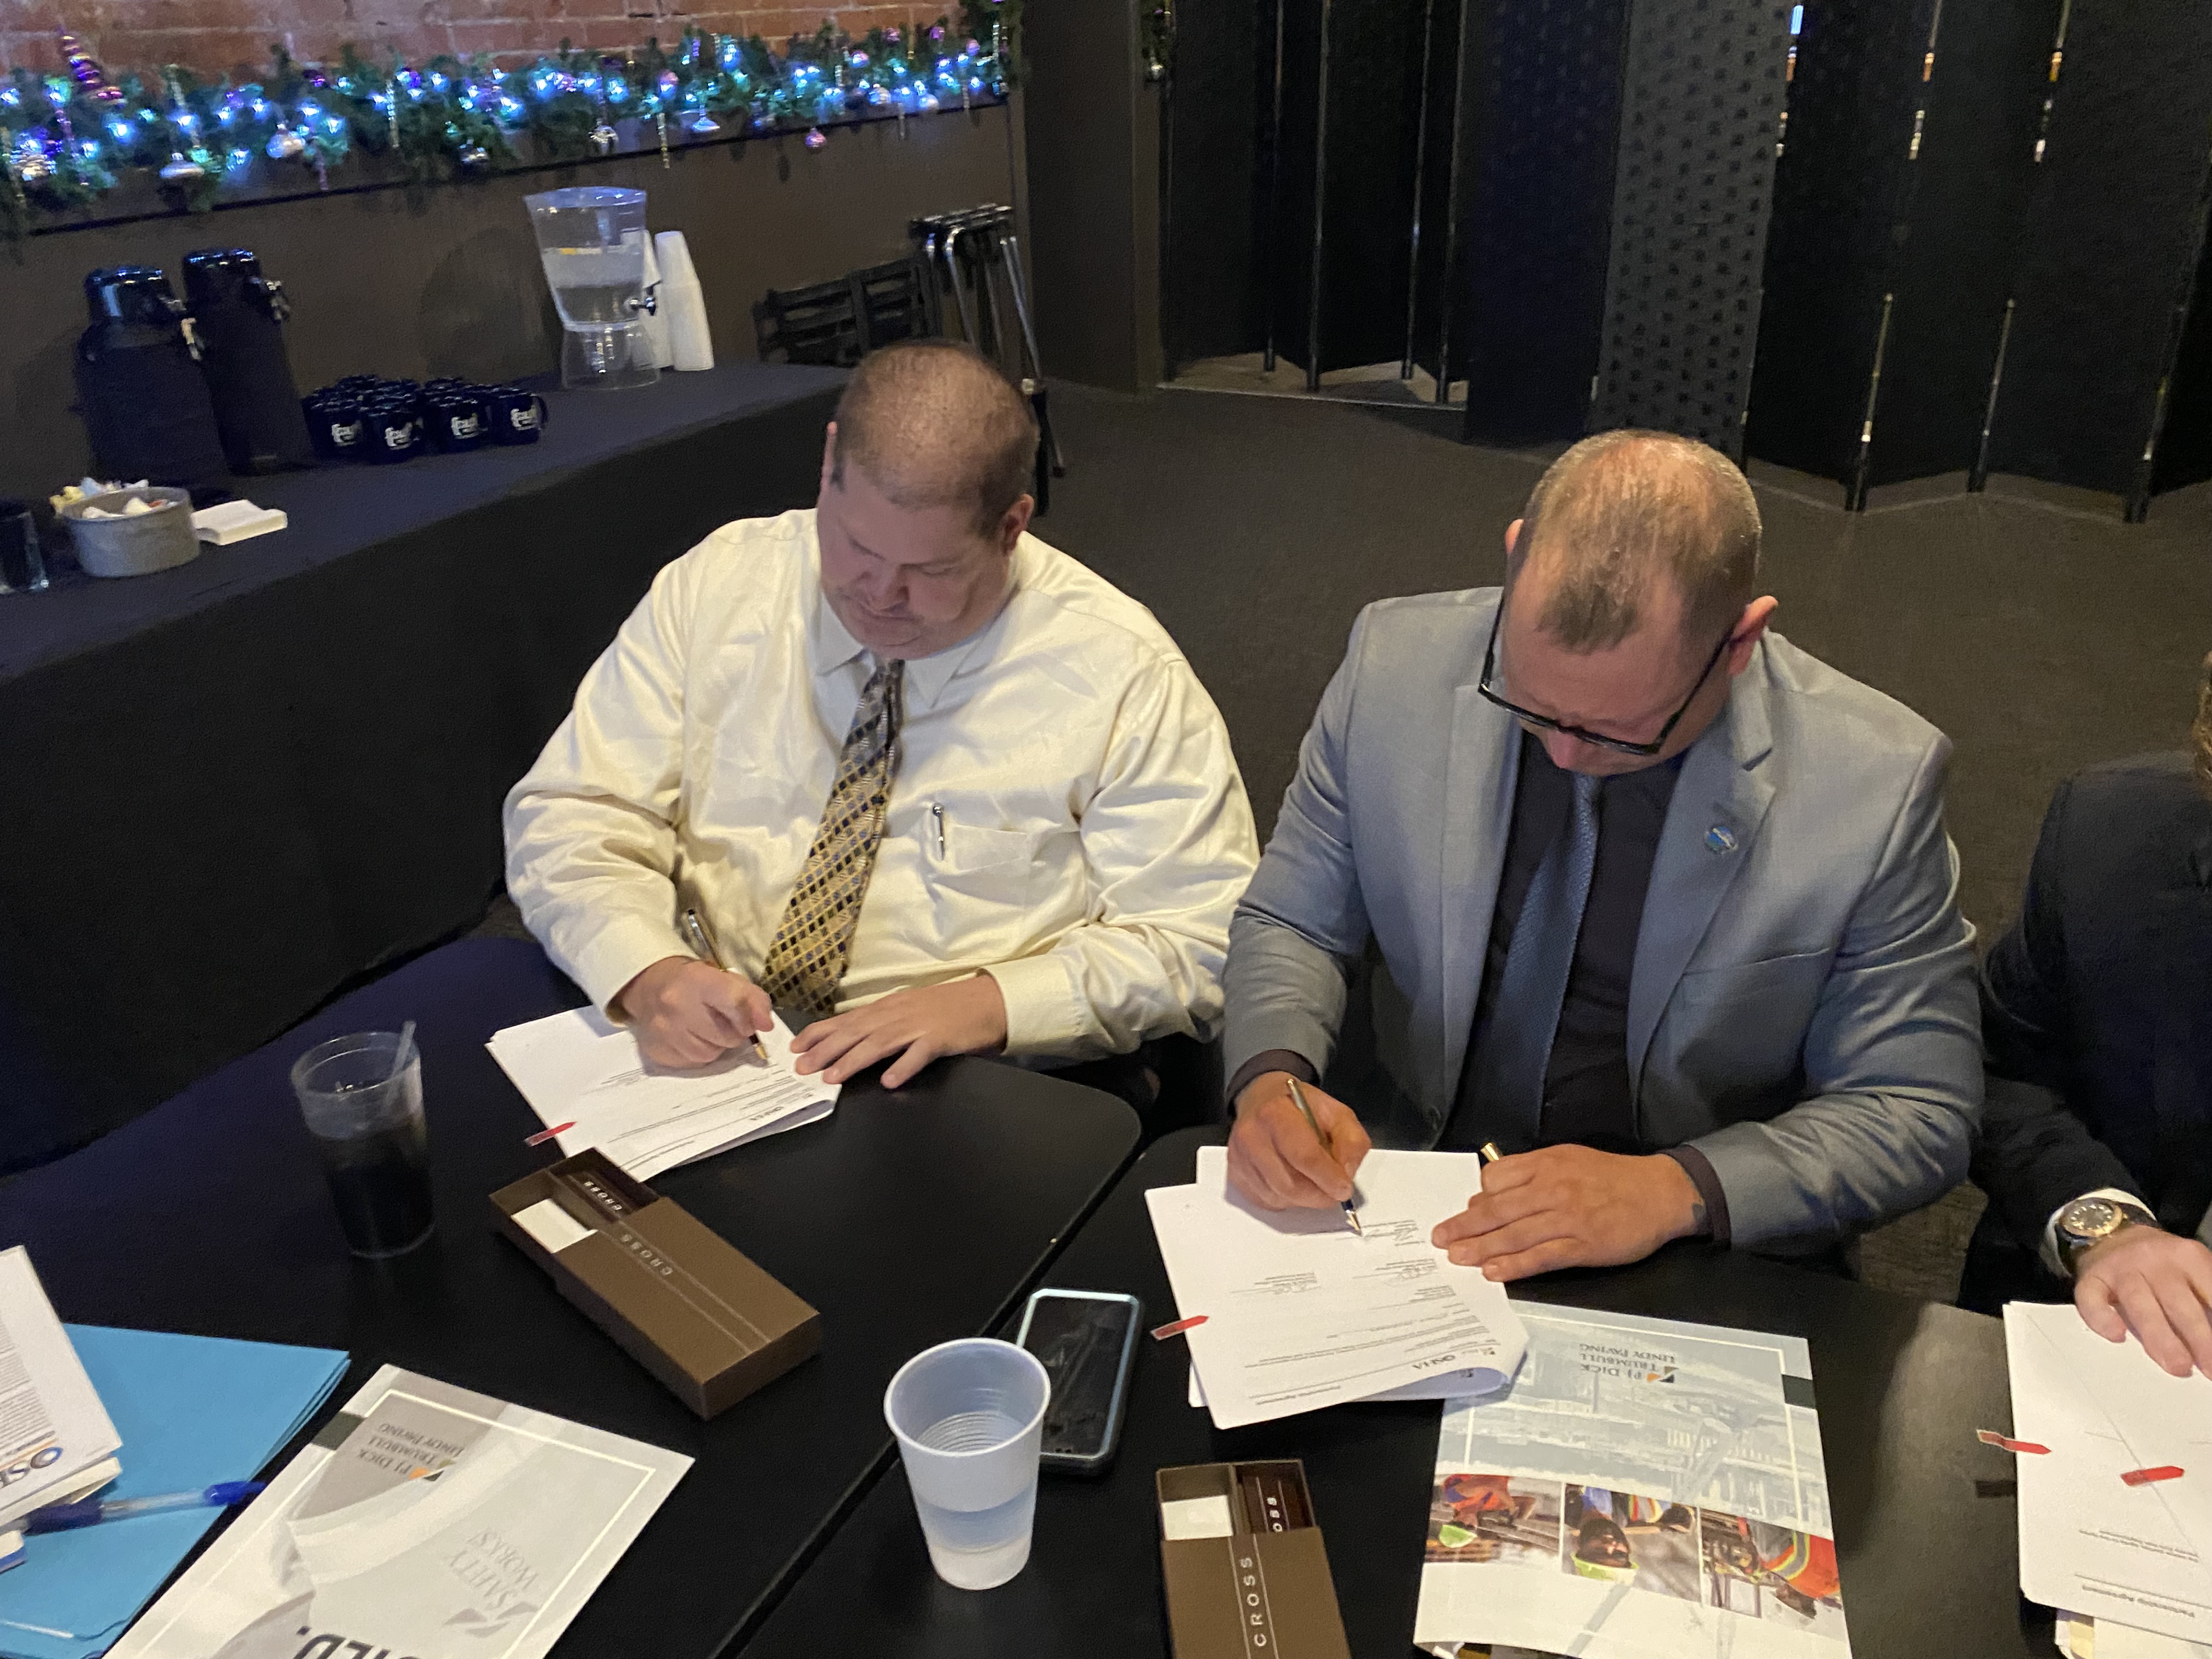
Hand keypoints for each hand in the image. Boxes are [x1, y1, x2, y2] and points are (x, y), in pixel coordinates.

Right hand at [614, 957, 771, 1067]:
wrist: (650, 986)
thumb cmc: (695, 982)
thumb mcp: (726, 978)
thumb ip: (751, 998)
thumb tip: (765, 1025)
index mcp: (697, 980)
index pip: (733, 1001)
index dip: (753, 1014)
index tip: (763, 1024)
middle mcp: (676, 1005)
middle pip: (727, 1036)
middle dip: (734, 1032)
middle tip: (725, 1020)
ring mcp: (664, 1031)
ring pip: (710, 1054)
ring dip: (716, 1045)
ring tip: (707, 1028)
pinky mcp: (657, 1051)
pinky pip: (693, 1063)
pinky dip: (698, 1053)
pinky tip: (692, 1037)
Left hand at [787, 974, 1007, 1086]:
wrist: (987, 1001)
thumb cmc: (947, 1009)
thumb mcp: (908, 1010)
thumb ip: (882, 1023)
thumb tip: (850, 1040)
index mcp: (888, 1008)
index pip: (846, 1020)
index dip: (819, 1033)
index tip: (795, 1046)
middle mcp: (898, 1014)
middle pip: (856, 1032)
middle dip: (825, 1050)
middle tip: (801, 1067)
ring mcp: (919, 1026)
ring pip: (880, 1043)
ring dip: (853, 1060)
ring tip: (832, 1077)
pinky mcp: (941, 1039)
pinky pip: (919, 1054)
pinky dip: (903, 1067)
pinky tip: (889, 1081)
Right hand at [1226, 1072, 1371, 1209]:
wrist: (1263, 1098)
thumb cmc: (1299, 1106)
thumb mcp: (1337, 1112)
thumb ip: (1351, 1142)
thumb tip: (1346, 1174)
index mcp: (1276, 1112)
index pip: (1304, 1156)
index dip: (1328, 1177)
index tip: (1344, 1189)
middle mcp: (1251, 1135)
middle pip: (1289, 1184)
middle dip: (1318, 1195)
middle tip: (1334, 1192)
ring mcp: (1240, 1156)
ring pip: (1278, 1197)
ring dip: (1303, 1198)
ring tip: (1313, 1182)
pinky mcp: (1235, 1173)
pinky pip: (1265, 1201)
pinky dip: (1286, 1200)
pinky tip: (1293, 1181)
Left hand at [1430, 1146, 1701, 1280]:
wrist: (1660, 1192)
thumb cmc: (1612, 1177)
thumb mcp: (1569, 1159)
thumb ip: (1531, 1173)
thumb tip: (1491, 1194)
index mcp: (1547, 1164)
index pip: (1497, 1180)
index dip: (1476, 1199)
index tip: (1462, 1214)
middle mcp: (1553, 1189)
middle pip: (1498, 1209)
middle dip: (1464, 1226)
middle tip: (1439, 1239)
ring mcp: (1568, 1218)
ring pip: (1514, 1234)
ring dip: (1481, 1248)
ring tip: (1456, 1257)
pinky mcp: (1583, 1245)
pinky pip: (1542, 1256)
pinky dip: (1515, 1265)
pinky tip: (1494, 1272)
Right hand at [2074, 1226, 2211, 1378]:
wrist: (2114, 1234)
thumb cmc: (2161, 1264)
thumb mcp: (2193, 1270)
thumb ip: (2205, 1297)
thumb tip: (2211, 1342)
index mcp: (2187, 1257)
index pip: (2209, 1290)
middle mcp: (2154, 1260)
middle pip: (2177, 1300)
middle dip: (2196, 1336)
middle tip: (2209, 1368)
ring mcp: (2120, 1269)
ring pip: (2140, 1303)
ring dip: (2159, 1336)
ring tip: (2176, 1366)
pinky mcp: (2090, 1279)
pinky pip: (2092, 1299)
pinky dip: (2102, 1318)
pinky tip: (2116, 1335)